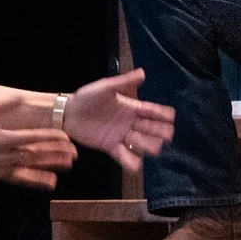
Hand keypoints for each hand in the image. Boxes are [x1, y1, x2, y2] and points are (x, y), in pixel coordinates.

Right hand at [0, 97, 77, 188]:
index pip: (32, 138)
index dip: (51, 138)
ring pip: (31, 167)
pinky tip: (51, 182)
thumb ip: (5, 105)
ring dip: (51, 166)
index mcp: (1, 138)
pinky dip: (36, 181)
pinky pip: (21, 179)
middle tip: (75, 152)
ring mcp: (1, 167)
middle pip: (36, 154)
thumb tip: (21, 98)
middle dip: (56, 153)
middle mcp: (3, 155)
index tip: (66, 137)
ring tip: (69, 164)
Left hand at [59, 69, 174, 171]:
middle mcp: (129, 123)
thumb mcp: (105, 87)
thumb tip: (143, 73)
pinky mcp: (111, 147)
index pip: (151, 111)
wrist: (68, 113)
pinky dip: (131, 162)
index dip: (162, 114)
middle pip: (150, 128)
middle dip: (160, 132)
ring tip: (154, 148)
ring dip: (148, 145)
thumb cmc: (87, 97)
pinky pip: (124, 156)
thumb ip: (124, 82)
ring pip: (141, 143)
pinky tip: (137, 166)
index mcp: (130, 107)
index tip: (172, 117)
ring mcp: (121, 136)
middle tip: (167, 135)